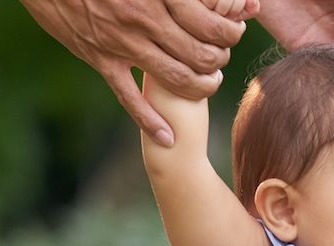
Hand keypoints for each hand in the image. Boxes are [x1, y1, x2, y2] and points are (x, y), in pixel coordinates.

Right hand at [21, 0, 254, 145]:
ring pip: (176, 79)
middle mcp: (144, 20)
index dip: (230, 32)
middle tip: (222, 57)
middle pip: (200, 55)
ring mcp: (121, 44)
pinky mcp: (100, 59)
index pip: (211, 24)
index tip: (233, 30)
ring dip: (201, 87)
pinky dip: (150, 122)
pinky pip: (129, 97)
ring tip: (209, 83)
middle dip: (219, 61)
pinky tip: (168, 138)